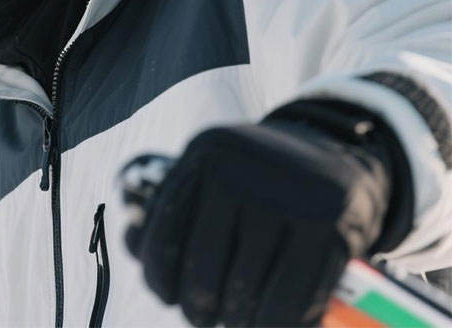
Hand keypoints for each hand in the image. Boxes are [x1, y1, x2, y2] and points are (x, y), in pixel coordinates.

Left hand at [124, 104, 403, 326]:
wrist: (333, 157)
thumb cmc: (254, 181)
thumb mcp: (210, 178)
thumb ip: (169, 212)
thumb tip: (130, 241)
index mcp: (205, 153)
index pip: (163, 233)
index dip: (160, 277)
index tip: (169, 296)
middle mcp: (241, 168)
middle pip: (203, 272)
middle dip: (201, 309)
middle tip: (208, 315)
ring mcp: (288, 195)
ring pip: (246, 295)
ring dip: (241, 321)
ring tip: (242, 317)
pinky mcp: (331, 227)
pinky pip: (292, 304)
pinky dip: (281, 324)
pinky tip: (277, 318)